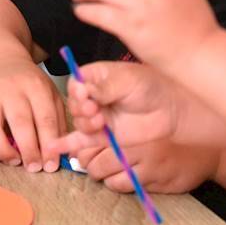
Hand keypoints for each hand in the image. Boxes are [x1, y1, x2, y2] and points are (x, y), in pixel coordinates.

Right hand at [0, 61, 64, 171]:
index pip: (45, 118)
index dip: (49, 145)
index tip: (51, 164)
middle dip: (29, 150)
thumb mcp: (48, 93)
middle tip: (34, 168)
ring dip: (4, 152)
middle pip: (19, 123)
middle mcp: (9, 89)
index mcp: (34, 86)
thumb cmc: (26, 85)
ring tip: (14, 161)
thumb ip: (56, 120)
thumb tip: (59, 151)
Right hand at [47, 62, 182, 152]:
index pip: (76, 82)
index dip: (77, 91)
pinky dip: (66, 144)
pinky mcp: (103, 136)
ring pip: (79, 122)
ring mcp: (98, 117)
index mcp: (96, 76)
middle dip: (82, 109)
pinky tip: (52, 148)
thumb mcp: (129, 81)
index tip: (87, 96)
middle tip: (96, 111)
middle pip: (74, 104)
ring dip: (85, 124)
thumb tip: (85, 90)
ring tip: (101, 122)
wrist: (172, 110)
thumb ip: (105, 87)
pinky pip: (81, 141)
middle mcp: (93, 97)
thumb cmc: (152, 87)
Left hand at [81, 139, 218, 194]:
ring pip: (110, 179)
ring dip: (106, 178)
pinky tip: (128, 177)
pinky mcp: (158, 180)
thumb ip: (111, 131)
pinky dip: (122, 185)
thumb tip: (77, 144)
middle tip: (96, 164)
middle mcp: (137, 145)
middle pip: (96, 163)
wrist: (206, 148)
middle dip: (91, 166)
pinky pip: (129, 187)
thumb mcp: (139, 125)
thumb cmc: (167, 134)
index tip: (80, 151)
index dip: (81, 149)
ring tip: (112, 171)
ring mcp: (148, 165)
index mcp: (129, 128)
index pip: (91, 141)